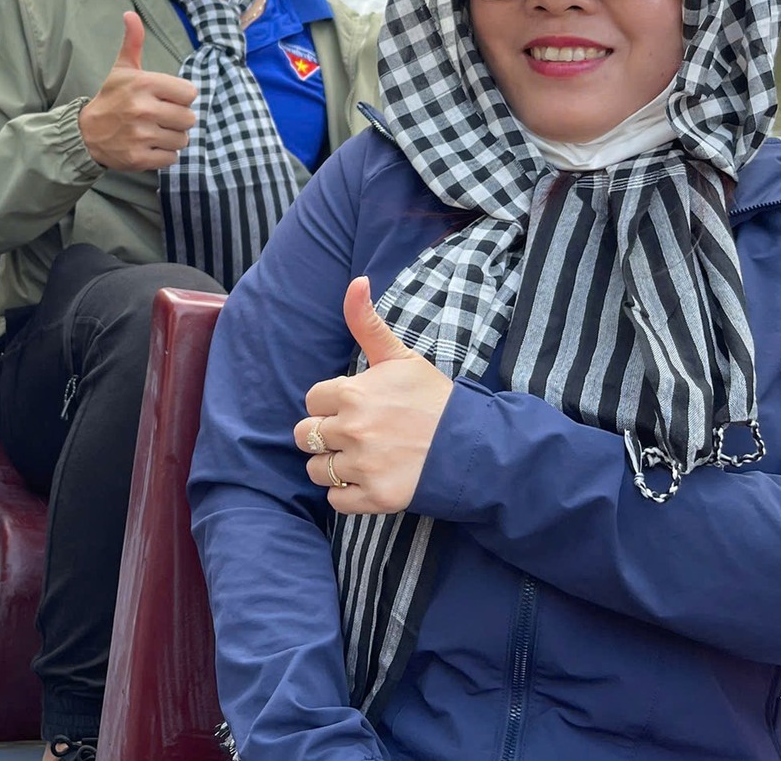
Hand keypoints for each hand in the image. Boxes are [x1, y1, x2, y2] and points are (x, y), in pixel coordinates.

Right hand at [77, 12, 197, 171]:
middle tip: (161, 117)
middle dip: (178, 119)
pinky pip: (171, 158)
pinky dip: (165, 155)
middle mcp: (143, 109)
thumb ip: (133, 42)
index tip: (166, 98)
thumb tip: (130, 14)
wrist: (86, 133)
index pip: (189, 93)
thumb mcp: (122, 69)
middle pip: (189, 118)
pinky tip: (151, 146)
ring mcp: (141, 135)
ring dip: (173, 138)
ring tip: (156, 132)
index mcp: (144, 84)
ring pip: (182, 140)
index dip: (181, 97)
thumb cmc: (111, 98)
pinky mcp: (139, 158)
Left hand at [297, 278, 454, 515]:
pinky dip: (348, 494)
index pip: (312, 400)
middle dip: (326, 435)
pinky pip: (335, 500)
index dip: (332, 404)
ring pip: (316, 469)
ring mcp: (363, 465)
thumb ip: (368, 322)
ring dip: (333, 466)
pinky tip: (372, 479)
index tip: (358, 407)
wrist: (475, 446)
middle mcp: (353, 429)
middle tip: (359, 435)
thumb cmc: (435, 400)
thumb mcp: (400, 357)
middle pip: (305, 435)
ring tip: (365, 458)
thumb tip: (357, 281)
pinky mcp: (375, 497)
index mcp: (353, 393)